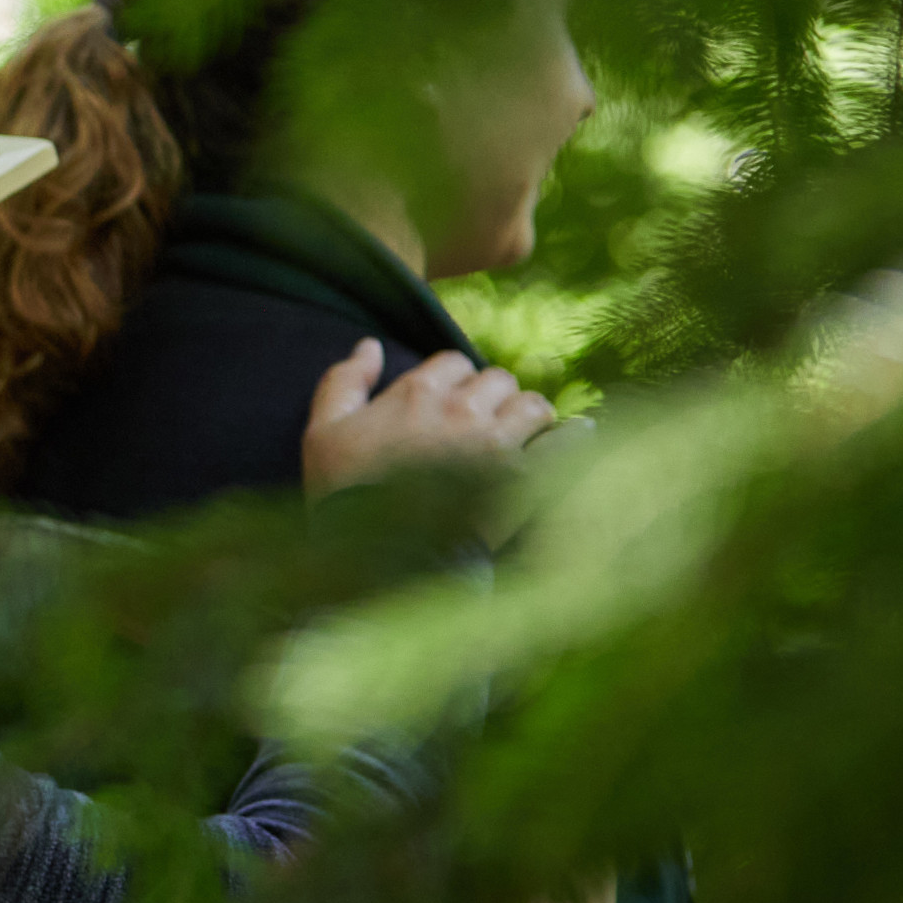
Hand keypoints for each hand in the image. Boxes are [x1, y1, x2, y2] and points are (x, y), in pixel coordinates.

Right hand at [302, 342, 555, 498]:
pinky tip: (579, 436)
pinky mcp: (524, 480)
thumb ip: (344, 381)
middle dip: (493, 397)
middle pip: (498, 379)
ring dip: (529, 416)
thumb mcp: (322, 432)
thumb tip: (369, 344)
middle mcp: (460, 410)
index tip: (449, 405)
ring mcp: (496, 444)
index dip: (454, 380)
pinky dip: (576, 437)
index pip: (454, 362)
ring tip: (523, 436)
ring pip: (533, 404)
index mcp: (415, 394)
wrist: (378, 558)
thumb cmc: (343, 495)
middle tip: (485, 424)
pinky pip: (566, 443)